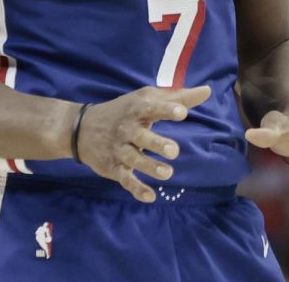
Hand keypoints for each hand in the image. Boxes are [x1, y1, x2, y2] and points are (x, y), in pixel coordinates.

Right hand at [75, 85, 210, 202]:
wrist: (81, 128)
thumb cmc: (126, 111)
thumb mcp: (147, 99)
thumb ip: (178, 97)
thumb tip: (207, 91)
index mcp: (137, 109)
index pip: (152, 108)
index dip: (166, 109)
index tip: (182, 113)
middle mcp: (126, 129)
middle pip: (141, 136)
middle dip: (157, 144)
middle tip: (174, 151)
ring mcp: (119, 149)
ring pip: (133, 159)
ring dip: (149, 167)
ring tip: (167, 174)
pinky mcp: (113, 167)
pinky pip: (125, 179)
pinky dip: (136, 189)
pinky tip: (150, 196)